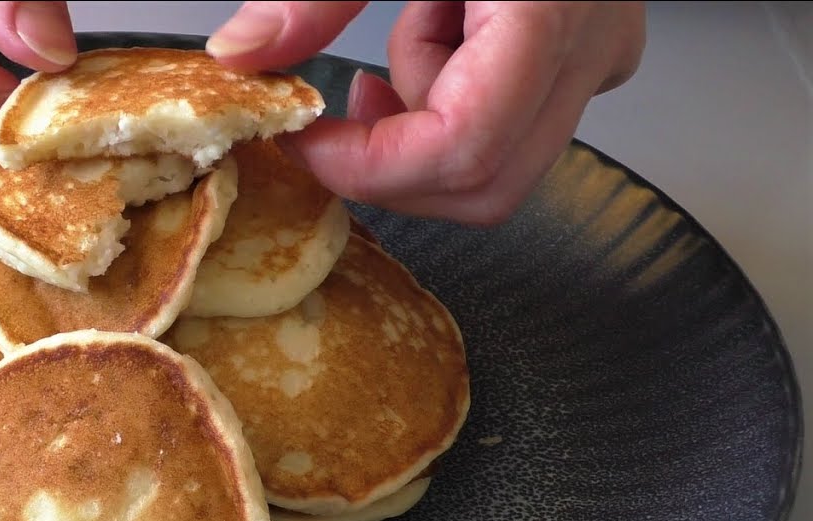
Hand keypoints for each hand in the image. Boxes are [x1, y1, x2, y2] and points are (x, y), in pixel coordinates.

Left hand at [208, 2, 646, 224]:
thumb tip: (243, 55)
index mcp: (547, 8)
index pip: (461, 149)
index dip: (369, 166)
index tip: (307, 139)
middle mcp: (588, 49)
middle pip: (484, 182)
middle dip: (395, 162)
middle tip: (339, 115)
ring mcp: (597, 56)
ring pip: (497, 160)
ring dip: (425, 116)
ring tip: (415, 19)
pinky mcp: (590, 54)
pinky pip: (514, 120)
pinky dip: (454, 95)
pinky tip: (444, 24)